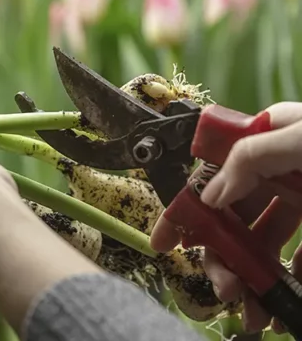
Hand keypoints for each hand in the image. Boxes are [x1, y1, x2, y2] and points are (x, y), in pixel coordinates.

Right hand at [150, 102, 301, 333]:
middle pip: (235, 220)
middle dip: (223, 257)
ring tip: (254, 312)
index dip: (185, 209)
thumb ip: (250, 159)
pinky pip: (300, 261)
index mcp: (269, 141)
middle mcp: (282, 172)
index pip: (213, 175)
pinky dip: (290, 284)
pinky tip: (285, 306)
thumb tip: (212, 193)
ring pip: (265, 245)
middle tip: (225, 289)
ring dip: (254, 279)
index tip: (164, 243)